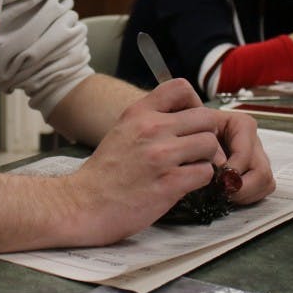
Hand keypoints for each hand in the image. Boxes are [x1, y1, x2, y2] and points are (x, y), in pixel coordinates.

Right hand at [65, 79, 274, 245]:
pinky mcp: (169, 183)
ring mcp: (161, 155)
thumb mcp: (122, 131)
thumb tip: (182, 119)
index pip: (181, 87)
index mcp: (139, 113)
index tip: (190, 122)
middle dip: (206, 134)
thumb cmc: (104, 173)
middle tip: (198, 151)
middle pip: (206, 118)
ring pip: (210, 144)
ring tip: (192, 169)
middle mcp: (151, 128)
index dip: (194, 104)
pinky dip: (201, 180)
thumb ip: (149, 121)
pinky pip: (206, 173)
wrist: (83, 204)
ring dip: (207, 159)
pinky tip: (186, 185)